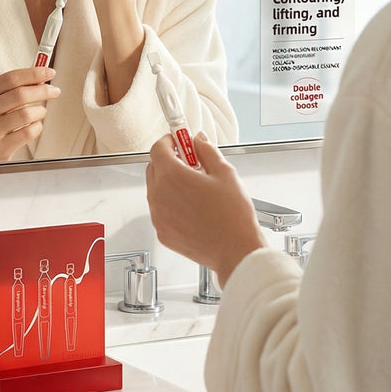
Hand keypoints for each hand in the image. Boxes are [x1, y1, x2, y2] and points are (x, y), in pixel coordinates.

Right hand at [0, 67, 59, 165]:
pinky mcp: (0, 147)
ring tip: (41, 111)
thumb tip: (40, 77)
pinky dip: (37, 126)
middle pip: (20, 94)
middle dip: (43, 90)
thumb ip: (13, 88)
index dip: (33, 73)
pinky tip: (35, 125)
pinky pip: (27, 132)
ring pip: (25, 114)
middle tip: (54, 91)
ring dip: (40, 111)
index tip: (49, 72)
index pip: (11, 78)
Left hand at [146, 132, 264, 285]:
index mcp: (172, 176)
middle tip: (192, 164)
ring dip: (169, 183)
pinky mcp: (162, 232)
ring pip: (156, 189)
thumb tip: (197, 140)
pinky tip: (192, 208)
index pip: (158, 148)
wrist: (236, 251)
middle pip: (154, 167)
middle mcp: (159, 195)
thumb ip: (206, 150)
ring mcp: (158, 216)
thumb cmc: (233, 216)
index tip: (180, 141)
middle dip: (170, 161)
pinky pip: (160, 210)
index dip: (169, 141)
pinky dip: (171, 204)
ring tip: (195, 189)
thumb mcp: (225, 173)